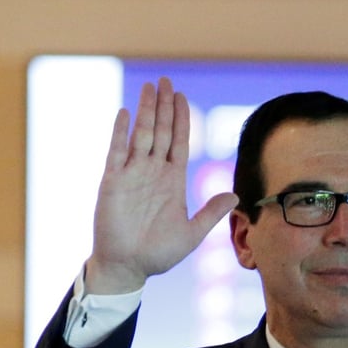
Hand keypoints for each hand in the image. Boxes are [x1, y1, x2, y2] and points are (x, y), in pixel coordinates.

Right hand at [85, 77, 237, 293]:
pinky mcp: (112, 182)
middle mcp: (152, 172)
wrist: (128, 267)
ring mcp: (132, 174)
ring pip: (141, 135)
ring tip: (150, 87)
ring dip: (146, 111)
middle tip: (166, 80)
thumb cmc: (158, 254)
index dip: (181, 119)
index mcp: (172, 180)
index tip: (183, 97)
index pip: (179, 142)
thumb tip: (235, 195)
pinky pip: (117, 152)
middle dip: (164, 106)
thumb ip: (211, 213)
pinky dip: (121, 132)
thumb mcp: (192, 234)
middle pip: (161, 131)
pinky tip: (126, 113)